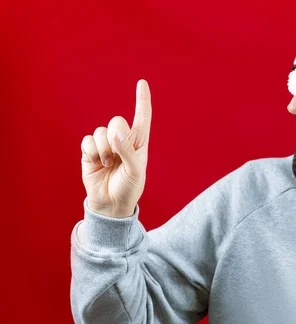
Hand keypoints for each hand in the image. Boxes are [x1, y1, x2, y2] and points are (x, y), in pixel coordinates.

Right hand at [80, 79, 151, 217]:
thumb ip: (127, 150)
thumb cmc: (129, 187)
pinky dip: (93, 152)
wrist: (111, 203)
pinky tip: (98, 164)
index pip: (142, 118)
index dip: (142, 100)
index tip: (142, 83)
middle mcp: (122, 140)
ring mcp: (105, 145)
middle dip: (116, 136)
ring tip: (109, 165)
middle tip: (118, 156)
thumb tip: (116, 131)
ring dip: (105, 150)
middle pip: (116, 121)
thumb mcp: (135, 171)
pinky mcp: (90, 151)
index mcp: (139, 142)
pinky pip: (88, 140)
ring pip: (100, 131)